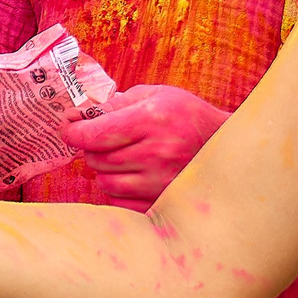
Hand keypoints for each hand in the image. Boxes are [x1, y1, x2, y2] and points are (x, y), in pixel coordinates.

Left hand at [61, 85, 227, 200]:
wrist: (227, 148)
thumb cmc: (187, 117)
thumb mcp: (156, 95)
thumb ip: (116, 102)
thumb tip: (78, 113)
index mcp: (152, 120)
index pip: (93, 134)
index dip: (72, 131)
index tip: (69, 127)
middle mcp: (156, 153)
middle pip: (96, 159)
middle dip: (91, 148)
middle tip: (103, 139)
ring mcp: (160, 182)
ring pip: (105, 183)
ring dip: (105, 170)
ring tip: (123, 157)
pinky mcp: (162, 202)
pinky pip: (119, 202)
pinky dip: (118, 190)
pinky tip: (133, 176)